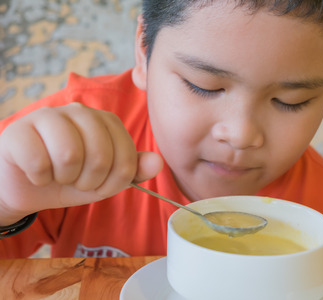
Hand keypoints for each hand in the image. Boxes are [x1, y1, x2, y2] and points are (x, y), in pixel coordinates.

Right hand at [0, 103, 162, 224]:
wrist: (26, 186)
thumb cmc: (70, 178)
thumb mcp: (106, 180)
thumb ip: (133, 170)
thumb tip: (158, 162)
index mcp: (106, 121)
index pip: (126, 158)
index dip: (114, 182)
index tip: (100, 185)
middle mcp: (79, 111)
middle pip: (100, 155)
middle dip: (89, 181)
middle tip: (76, 181)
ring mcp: (47, 116)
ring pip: (70, 155)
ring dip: (64, 178)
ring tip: (57, 175)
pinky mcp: (18, 130)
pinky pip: (38, 162)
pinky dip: (40, 178)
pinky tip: (36, 172)